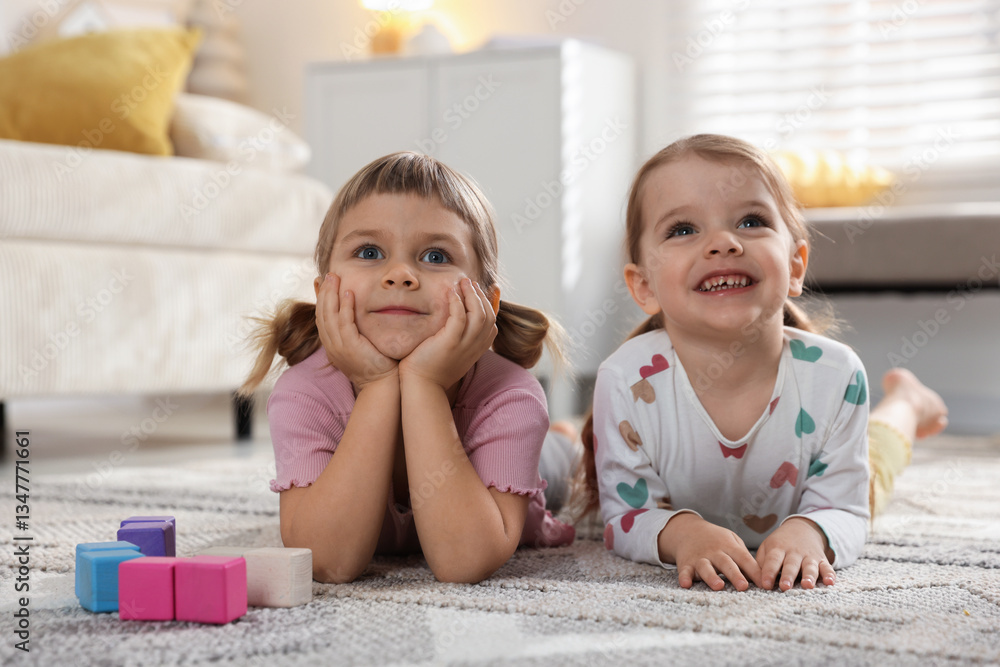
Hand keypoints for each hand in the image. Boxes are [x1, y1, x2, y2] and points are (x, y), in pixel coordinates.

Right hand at [315, 273, 397, 390]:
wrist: (382, 385)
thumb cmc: (377, 365)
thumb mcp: (361, 346)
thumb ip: (355, 331)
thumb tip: (357, 315)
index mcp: (332, 345)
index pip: (321, 317)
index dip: (319, 298)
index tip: (319, 281)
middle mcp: (331, 345)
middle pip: (321, 313)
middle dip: (323, 292)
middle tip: (328, 274)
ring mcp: (339, 347)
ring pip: (329, 316)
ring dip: (331, 294)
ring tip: (334, 277)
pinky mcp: (350, 347)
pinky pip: (344, 323)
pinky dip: (344, 307)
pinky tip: (348, 293)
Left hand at [399, 278, 496, 389]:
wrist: (421, 386)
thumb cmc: (431, 369)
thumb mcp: (452, 353)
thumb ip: (458, 339)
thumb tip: (456, 322)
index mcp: (477, 349)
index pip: (492, 323)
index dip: (489, 304)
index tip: (478, 291)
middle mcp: (475, 347)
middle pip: (489, 315)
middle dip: (480, 295)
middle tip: (469, 283)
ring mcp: (464, 345)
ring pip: (479, 313)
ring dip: (471, 294)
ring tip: (462, 283)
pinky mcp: (450, 343)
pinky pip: (460, 317)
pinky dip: (457, 302)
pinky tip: (450, 293)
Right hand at [659, 513, 761, 590]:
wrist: (688, 529)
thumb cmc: (716, 540)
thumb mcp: (732, 540)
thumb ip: (744, 556)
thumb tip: (759, 576)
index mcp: (729, 547)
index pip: (744, 559)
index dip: (754, 571)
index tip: (764, 584)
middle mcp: (715, 552)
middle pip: (726, 564)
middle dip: (735, 575)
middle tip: (743, 586)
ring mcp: (699, 558)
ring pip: (706, 568)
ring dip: (712, 577)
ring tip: (718, 586)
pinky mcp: (686, 563)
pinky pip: (684, 571)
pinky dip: (684, 577)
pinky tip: (685, 584)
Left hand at [756, 517, 835, 590]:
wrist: (802, 528)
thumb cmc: (780, 543)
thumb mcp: (767, 547)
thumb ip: (762, 562)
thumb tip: (758, 580)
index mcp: (778, 548)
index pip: (773, 560)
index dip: (769, 572)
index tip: (765, 585)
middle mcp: (794, 552)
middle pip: (791, 564)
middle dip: (788, 576)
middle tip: (785, 587)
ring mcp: (809, 556)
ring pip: (809, 566)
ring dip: (809, 576)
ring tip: (807, 585)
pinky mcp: (822, 559)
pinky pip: (827, 567)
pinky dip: (829, 575)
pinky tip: (830, 582)